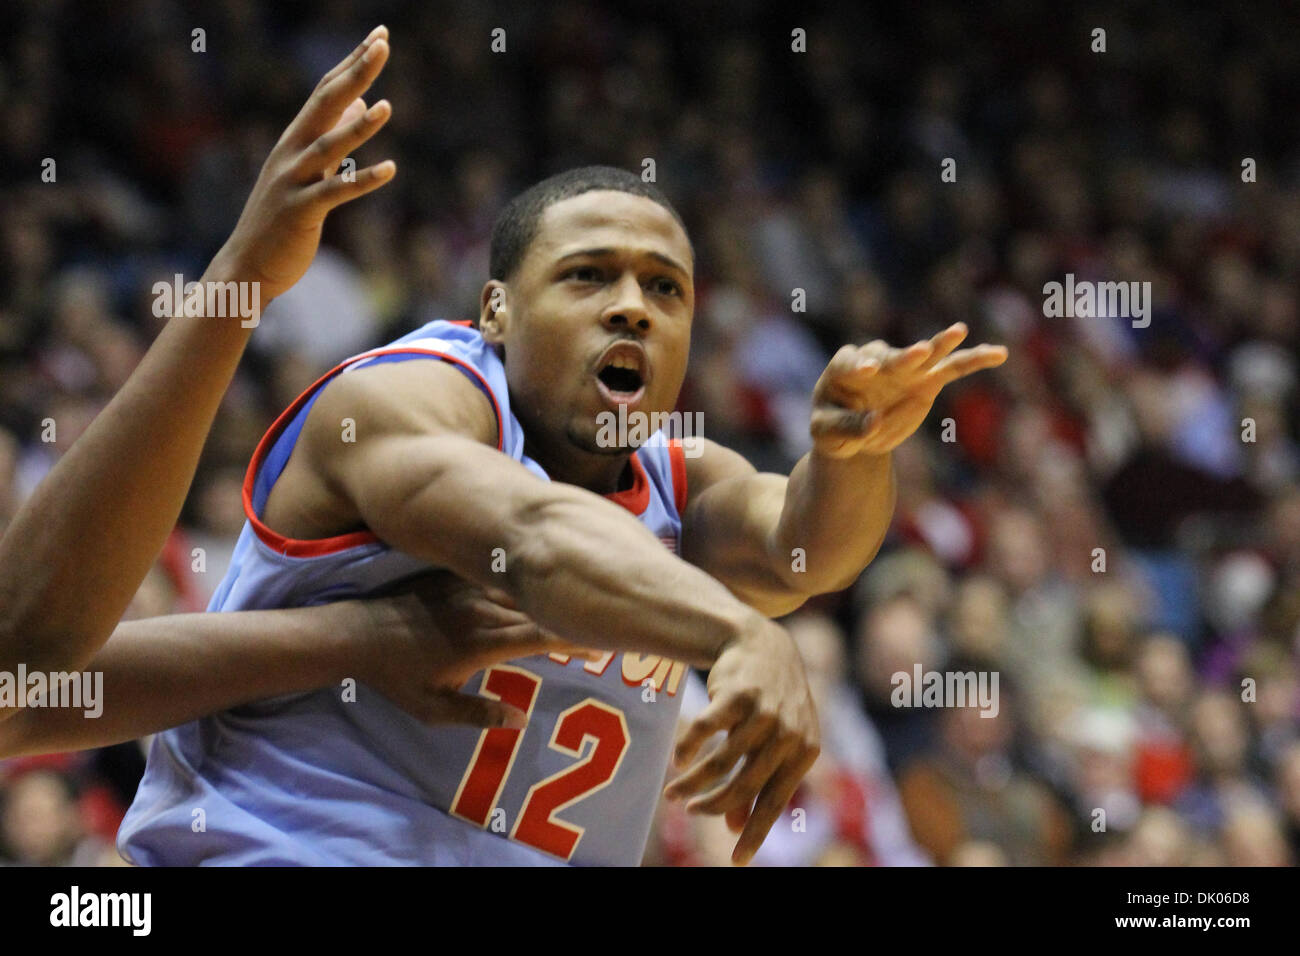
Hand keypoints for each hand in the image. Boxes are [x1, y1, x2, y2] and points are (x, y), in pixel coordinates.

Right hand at [206, 25, 396, 302]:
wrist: (248, 264)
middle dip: (355, 73)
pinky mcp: (301, 212)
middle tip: (382, 44)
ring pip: (328, 147)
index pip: (327, 91)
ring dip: (358, 128)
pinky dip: (362, 179)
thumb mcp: (310, 172)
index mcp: (296, 139)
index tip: (379, 36)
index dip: (352, 63)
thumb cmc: (282, 219)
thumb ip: (334, 137)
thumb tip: (361, 104)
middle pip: (326, 103)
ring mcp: (294, 181)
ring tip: (387, 106)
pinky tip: (391, 169)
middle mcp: (292, 152)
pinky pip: (335, 193)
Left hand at [353, 571, 598, 728]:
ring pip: (519, 590)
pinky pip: (496, 576)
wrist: (355, 634)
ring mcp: (468, 591)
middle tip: (601, 620)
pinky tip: (536, 580)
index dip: (571, 640)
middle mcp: (480, 612)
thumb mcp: (433, 709)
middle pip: (537, 610)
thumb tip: (521, 720)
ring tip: (573, 600)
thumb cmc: (396, 678)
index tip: (598, 644)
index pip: (538, 639)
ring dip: (546, 595)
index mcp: (480, 645)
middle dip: (569, 615)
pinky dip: (519, 581)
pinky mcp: (454, 578)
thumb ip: (479, 714)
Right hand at [663, 619, 820, 864]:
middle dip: (713, 806)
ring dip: (693, 782)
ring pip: (721, 762)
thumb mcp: (776, 740)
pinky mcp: (737, 693)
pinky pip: (705, 731)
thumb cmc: (771, 701)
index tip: (736, 861)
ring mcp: (763, 712)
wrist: (761, 643)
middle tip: (691, 812)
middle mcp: (788, 733)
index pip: (776, 801)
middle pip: (745, 785)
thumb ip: (760, 780)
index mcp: (805, 750)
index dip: (755, 832)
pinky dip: (688, 749)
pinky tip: (679, 759)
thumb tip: (733, 827)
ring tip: (673, 792)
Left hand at [810, 322, 1007, 458]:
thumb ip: (846, 428)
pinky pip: (953, 368)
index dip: (858, 365)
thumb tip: (874, 420)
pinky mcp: (927, 380)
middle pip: (890, 357)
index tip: (868, 370)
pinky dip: (974, 360)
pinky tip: (998, 353)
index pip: (850, 363)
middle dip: (905, 356)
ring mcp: (904, 370)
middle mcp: (876, 362)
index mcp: (843, 370)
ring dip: (941, 345)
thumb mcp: (828, 435)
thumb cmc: (833, 429)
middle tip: (920, 352)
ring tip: (959, 331)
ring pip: (926, 356)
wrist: (855, 433)